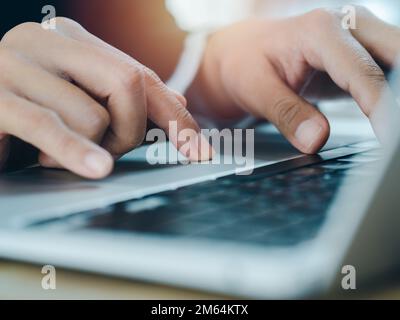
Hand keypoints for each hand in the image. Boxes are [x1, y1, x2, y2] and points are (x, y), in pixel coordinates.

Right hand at [0, 18, 209, 178]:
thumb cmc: (29, 116)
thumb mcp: (80, 103)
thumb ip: (125, 100)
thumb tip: (180, 106)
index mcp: (69, 39)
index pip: (140, 75)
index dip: (175, 115)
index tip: (199, 150)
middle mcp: (42, 40)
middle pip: (127, 84)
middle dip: (132, 131)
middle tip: (111, 152)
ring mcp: (14, 64)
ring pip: (93, 116)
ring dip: (90, 149)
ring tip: (60, 155)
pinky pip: (49, 126)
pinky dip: (76, 151)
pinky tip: (96, 168)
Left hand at [193, 6, 398, 152]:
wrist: (242, 51)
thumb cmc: (245, 63)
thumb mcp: (256, 89)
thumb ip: (286, 113)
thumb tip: (316, 140)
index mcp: (320, 31)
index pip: (364, 73)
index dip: (381, 109)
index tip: (389, 139)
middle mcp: (346, 25)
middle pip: (397, 56)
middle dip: (399, 95)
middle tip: (394, 135)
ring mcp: (356, 37)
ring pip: (397, 61)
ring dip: (397, 94)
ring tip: (391, 128)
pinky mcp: (358, 54)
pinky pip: (388, 70)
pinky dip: (392, 94)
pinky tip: (388, 119)